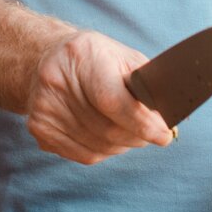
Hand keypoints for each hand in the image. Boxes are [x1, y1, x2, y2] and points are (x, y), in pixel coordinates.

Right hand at [26, 30, 174, 163]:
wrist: (45, 59)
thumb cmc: (94, 58)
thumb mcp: (122, 56)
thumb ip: (147, 83)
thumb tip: (173, 117)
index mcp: (81, 55)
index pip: (112, 100)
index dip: (142, 123)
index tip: (165, 135)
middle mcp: (56, 81)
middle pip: (108, 129)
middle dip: (138, 136)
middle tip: (154, 132)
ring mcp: (44, 107)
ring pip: (100, 147)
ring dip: (123, 144)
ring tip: (127, 129)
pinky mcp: (39, 129)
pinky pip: (84, 155)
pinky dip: (104, 150)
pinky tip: (105, 133)